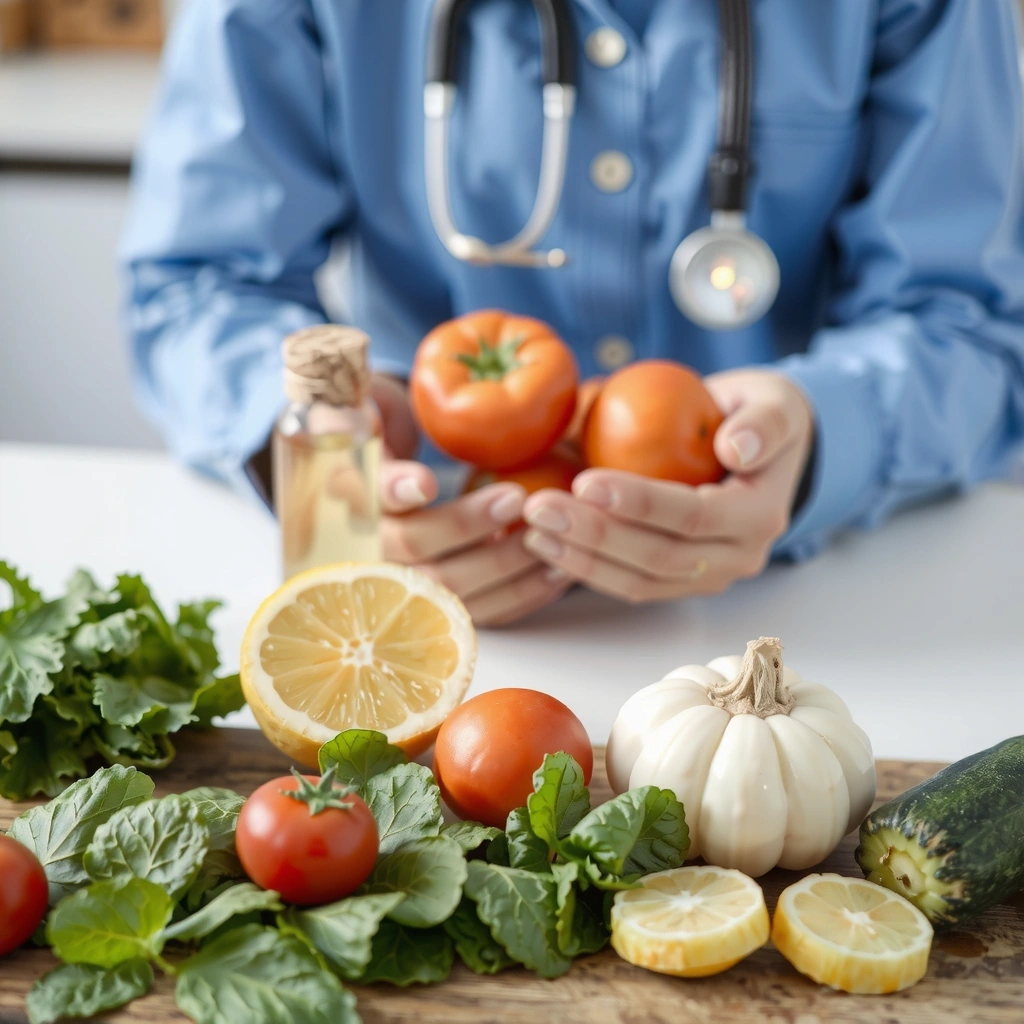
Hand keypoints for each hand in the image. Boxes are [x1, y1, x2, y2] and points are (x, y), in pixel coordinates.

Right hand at [372, 376, 570, 625]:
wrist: (377, 474)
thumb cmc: (377, 426)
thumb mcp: (361, 407)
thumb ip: (353, 413)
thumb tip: (349, 424)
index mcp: (341, 495)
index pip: (361, 498)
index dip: (392, 492)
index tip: (426, 484)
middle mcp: (363, 547)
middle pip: (410, 548)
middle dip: (464, 526)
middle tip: (516, 497)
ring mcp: (402, 584)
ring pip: (448, 589)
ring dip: (503, 565)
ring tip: (547, 534)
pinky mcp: (439, 606)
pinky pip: (479, 613)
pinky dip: (521, 596)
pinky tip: (557, 574)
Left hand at [520, 369, 813, 602]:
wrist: (756, 450)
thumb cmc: (757, 415)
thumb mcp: (775, 403)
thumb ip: (764, 422)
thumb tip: (737, 448)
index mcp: (760, 516)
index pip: (693, 516)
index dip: (639, 503)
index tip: (584, 480)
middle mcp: (738, 558)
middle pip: (659, 557)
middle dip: (594, 535)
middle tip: (539, 507)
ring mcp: (708, 577)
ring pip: (639, 581)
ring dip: (581, 559)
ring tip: (532, 529)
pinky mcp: (680, 583)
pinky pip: (630, 584)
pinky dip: (586, 569)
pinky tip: (545, 547)